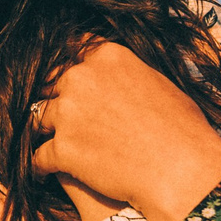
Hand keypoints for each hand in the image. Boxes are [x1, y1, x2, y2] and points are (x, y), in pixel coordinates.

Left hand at [30, 42, 220, 220]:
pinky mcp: (62, 148)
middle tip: (58, 116)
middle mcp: (81, 78)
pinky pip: (37, 155)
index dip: (67, 65)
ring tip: (48, 144)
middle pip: (49, 83)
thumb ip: (128, 74)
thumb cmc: (183, 130)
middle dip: (54, 99)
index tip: (65, 78)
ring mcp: (68, 113)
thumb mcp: (160, 83)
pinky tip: (42, 172)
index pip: (71, 48)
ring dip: (45, 131)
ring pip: (39, 117)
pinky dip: (38, 165)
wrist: (181, 170)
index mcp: (107, 57)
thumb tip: (120, 79)